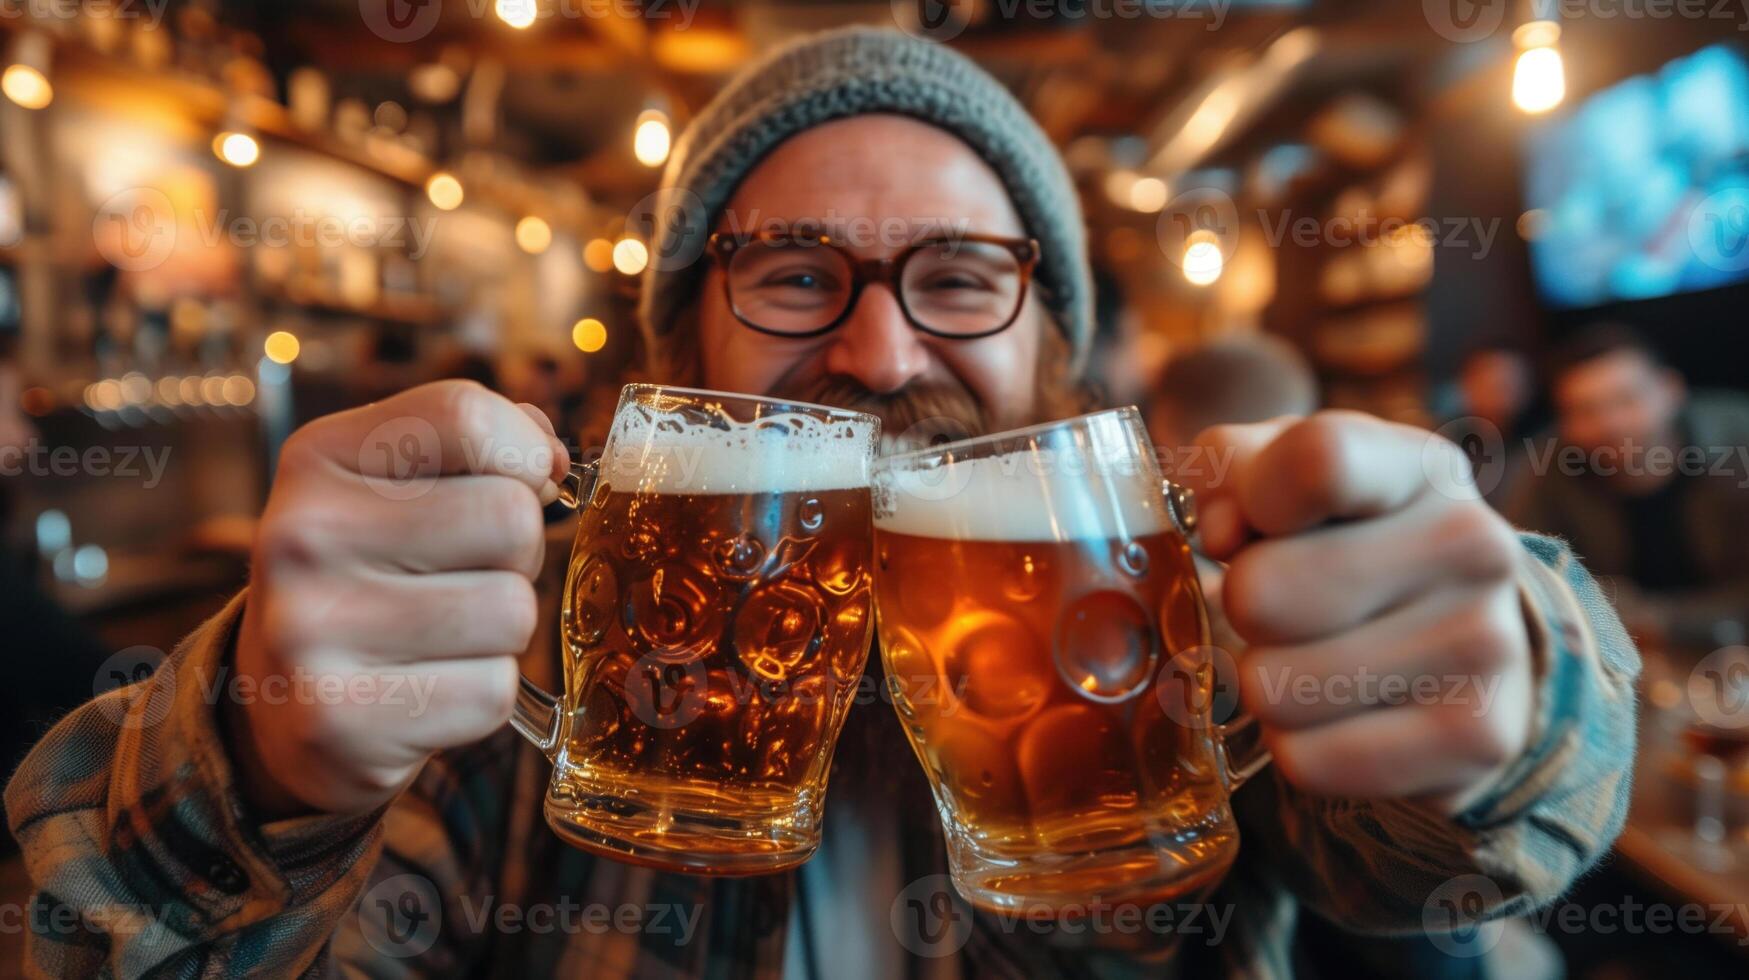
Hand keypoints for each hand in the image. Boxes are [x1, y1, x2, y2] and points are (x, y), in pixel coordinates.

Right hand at [231, 381, 568, 816]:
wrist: (279, 702)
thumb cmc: (368, 574)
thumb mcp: (393, 485)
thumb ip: (477, 445)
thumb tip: (549, 456)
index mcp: (316, 457)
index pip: (466, 416)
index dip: (523, 453)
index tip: (516, 484)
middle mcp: (301, 536)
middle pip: (510, 517)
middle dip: (517, 553)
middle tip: (465, 575)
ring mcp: (311, 632)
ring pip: (513, 609)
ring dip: (502, 629)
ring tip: (442, 634)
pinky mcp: (342, 721)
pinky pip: (492, 691)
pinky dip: (481, 694)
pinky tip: (427, 687)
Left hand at [1185, 411, 1535, 815]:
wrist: (1461, 643)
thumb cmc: (1341, 543)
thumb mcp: (1282, 479)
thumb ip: (1228, 469)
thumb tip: (1222, 535)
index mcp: (1418, 466)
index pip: (1317, 461)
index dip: (1251, 500)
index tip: (1251, 525)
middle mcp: (1473, 543)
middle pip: (1263, 592)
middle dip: (1242, 609)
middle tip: (1279, 608)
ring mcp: (1486, 643)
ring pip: (1274, 688)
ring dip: (1265, 685)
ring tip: (1309, 660)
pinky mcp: (1477, 738)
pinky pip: (1307, 760)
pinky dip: (1296, 746)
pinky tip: (1336, 715)